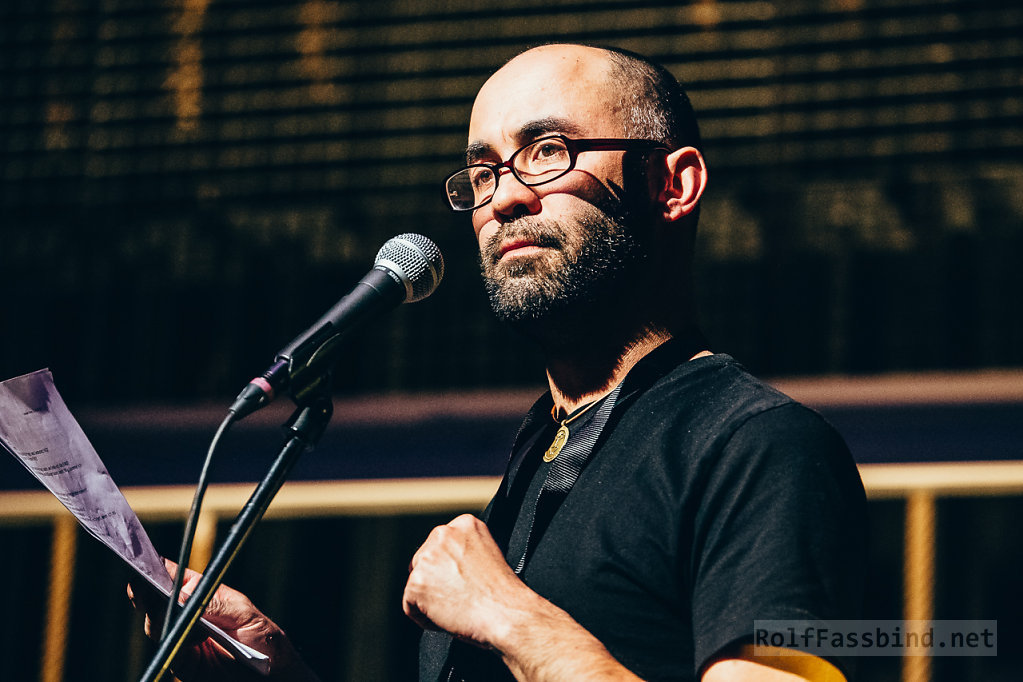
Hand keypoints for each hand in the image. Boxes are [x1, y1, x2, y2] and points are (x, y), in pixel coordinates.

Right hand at [127, 559, 318, 681]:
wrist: (273, 676)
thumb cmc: (266, 639)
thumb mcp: (247, 614)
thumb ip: (217, 604)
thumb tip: (183, 592)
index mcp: (204, 594)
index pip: (176, 578)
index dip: (158, 571)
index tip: (144, 566)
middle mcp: (188, 614)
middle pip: (159, 600)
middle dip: (148, 593)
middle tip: (143, 588)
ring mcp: (183, 638)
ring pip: (157, 624)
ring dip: (158, 617)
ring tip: (162, 609)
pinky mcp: (183, 663)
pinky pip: (169, 650)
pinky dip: (170, 642)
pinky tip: (181, 636)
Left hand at [403, 514, 535, 648]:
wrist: (506, 614)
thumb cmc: (503, 593)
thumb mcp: (490, 553)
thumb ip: (465, 549)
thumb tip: (448, 563)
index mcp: (465, 524)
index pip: (441, 545)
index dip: (450, 568)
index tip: (462, 579)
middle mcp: (443, 534)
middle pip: (424, 561)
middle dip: (436, 581)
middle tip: (458, 596)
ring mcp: (427, 558)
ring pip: (416, 583)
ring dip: (431, 599)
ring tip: (456, 607)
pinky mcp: (416, 583)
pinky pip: (410, 605)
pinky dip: (425, 617)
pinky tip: (447, 617)